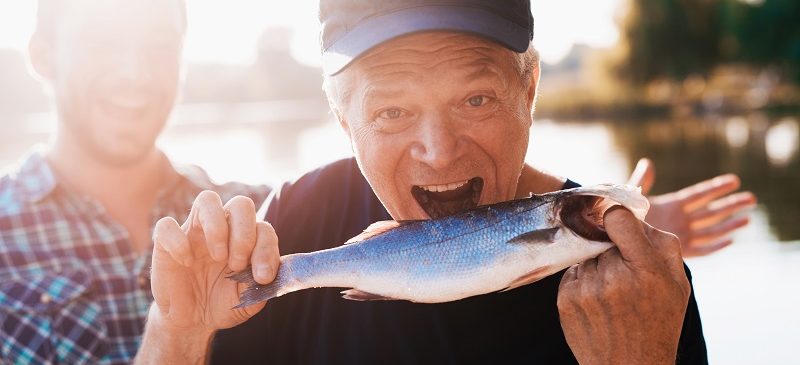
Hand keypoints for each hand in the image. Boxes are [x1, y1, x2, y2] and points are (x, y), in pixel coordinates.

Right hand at [149, 191, 278, 332]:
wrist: (192, 321)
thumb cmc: (223, 303)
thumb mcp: (249, 299)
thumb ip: (263, 285)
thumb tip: (273, 273)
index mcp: (245, 240)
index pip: (263, 227)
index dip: (266, 249)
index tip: (263, 277)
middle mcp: (223, 229)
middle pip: (241, 204)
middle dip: (244, 234)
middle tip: (237, 264)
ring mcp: (194, 232)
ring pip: (208, 200)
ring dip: (218, 228)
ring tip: (218, 257)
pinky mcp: (165, 243)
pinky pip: (167, 225)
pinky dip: (178, 242)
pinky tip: (186, 262)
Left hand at [558, 207, 689, 364]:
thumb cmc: (658, 322)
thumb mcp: (677, 284)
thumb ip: (661, 243)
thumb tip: (635, 213)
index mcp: (647, 269)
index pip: (618, 218)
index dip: (616, 216)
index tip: (617, 223)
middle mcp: (614, 278)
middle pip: (602, 238)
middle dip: (612, 249)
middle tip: (625, 272)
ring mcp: (587, 290)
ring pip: (586, 256)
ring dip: (597, 266)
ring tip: (613, 292)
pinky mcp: (566, 300)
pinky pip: (573, 273)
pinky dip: (583, 281)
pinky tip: (598, 301)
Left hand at [627, 158, 756, 256]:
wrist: (616, 239)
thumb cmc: (624, 216)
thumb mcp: (634, 197)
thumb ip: (642, 181)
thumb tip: (647, 162)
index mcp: (673, 204)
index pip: (699, 194)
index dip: (716, 188)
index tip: (734, 180)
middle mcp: (681, 219)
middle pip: (711, 211)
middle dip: (731, 204)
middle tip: (752, 198)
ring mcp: (682, 234)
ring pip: (710, 229)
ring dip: (729, 225)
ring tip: (747, 219)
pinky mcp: (679, 250)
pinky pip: (701, 249)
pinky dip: (715, 246)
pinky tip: (730, 240)